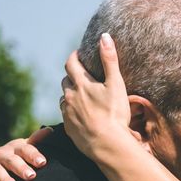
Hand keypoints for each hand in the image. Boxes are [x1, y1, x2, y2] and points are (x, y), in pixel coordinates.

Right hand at [0, 128, 50, 180]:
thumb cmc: (8, 157)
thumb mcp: (20, 148)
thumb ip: (35, 141)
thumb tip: (51, 130)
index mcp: (14, 148)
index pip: (25, 149)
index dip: (34, 155)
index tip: (42, 163)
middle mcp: (0, 153)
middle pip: (11, 160)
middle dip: (21, 168)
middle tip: (31, 176)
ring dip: (5, 179)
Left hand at [61, 33, 133, 158]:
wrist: (106, 144)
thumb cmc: (114, 114)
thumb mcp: (116, 84)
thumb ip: (109, 60)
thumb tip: (104, 36)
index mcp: (81, 84)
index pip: (71, 63)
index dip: (74, 57)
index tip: (79, 55)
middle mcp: (70, 97)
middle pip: (65, 80)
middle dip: (72, 76)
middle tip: (82, 76)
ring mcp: (68, 113)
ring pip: (64, 98)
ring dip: (71, 95)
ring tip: (82, 97)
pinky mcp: (69, 128)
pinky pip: (66, 115)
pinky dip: (72, 111)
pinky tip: (82, 115)